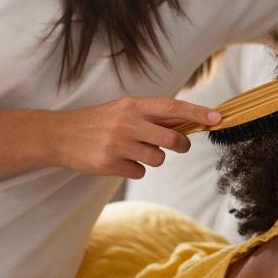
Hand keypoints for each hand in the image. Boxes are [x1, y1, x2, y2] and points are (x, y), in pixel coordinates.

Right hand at [52, 97, 221, 179]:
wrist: (60, 135)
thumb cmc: (98, 122)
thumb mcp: (123, 110)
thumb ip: (152, 116)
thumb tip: (186, 121)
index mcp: (133, 105)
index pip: (173, 107)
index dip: (198, 113)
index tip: (218, 118)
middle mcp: (128, 122)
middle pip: (172, 140)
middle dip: (179, 146)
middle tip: (176, 146)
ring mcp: (118, 144)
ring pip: (157, 159)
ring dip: (150, 159)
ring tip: (132, 151)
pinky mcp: (110, 164)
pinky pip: (139, 172)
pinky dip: (133, 169)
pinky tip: (118, 161)